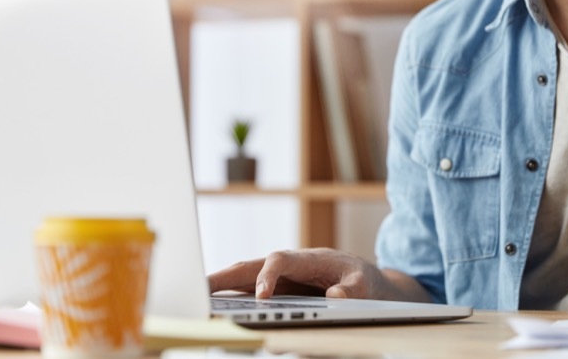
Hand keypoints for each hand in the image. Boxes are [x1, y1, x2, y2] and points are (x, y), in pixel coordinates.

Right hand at [208, 247, 392, 299]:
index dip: (267, 276)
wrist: (367, 282)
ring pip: (246, 278)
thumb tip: (335, 296)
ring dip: (222, 287)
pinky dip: (233, 298)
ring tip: (200, 299)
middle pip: (252, 266)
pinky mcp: (279, 290)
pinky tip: (218, 309)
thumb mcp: (365, 285)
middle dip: (225, 276)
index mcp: (308, 259)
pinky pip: (251, 293)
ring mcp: (281, 278)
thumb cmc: (362, 279)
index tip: (261, 297)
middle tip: (201, 288)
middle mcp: (289, 266)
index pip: (280, 261)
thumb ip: (352, 290)